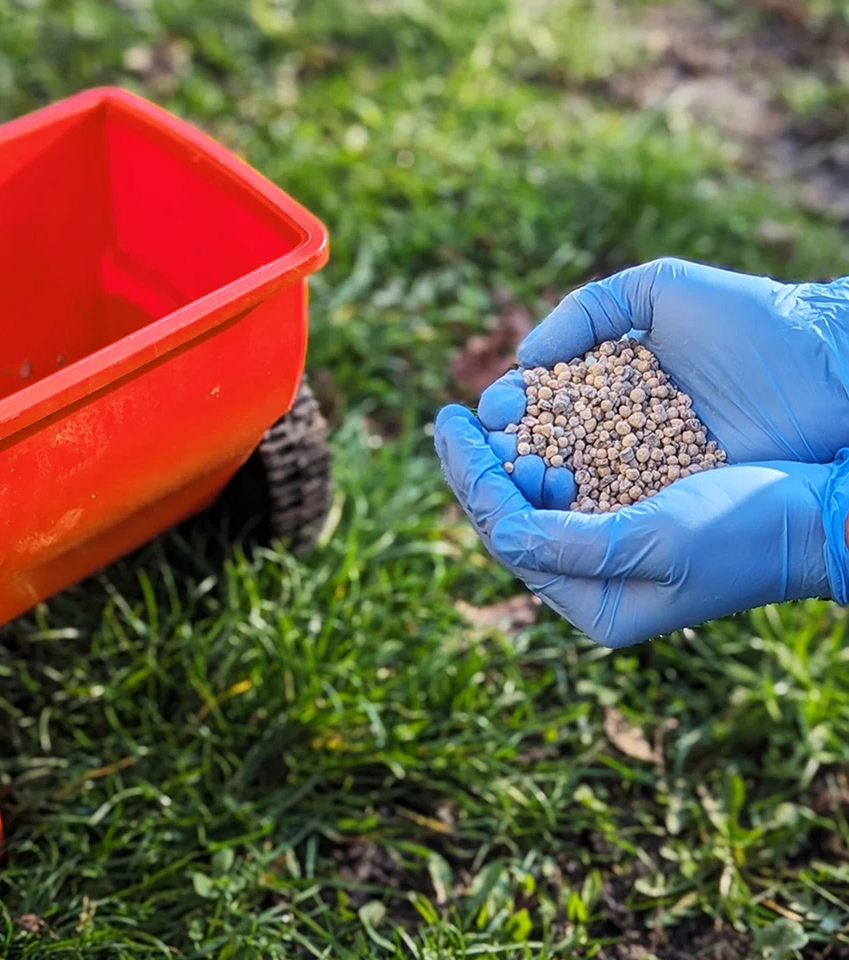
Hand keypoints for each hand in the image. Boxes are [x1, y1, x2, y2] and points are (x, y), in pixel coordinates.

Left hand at [435, 405, 848, 646]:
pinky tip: (527, 421)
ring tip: (480, 418)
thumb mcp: (660, 542)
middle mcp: (594, 583)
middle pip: (513, 521)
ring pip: (534, 502)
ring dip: (505, 458)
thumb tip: (496, 529)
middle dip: (478, 469)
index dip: (473, 481)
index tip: (448, 423)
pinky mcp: (628, 516)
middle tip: (448, 418)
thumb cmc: (751, 531)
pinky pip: (567, 484)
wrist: (822, 513)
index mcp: (596, 606)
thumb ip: (572, 545)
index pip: (509, 539)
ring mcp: (609, 550)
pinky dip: (543, 450)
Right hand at [478, 258, 848, 506]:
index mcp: (609, 377)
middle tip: (490, 454)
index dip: (509, 407)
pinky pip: (612, 507)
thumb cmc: (752, 321)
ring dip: (533, 482)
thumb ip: (588, 308)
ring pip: (569, 481)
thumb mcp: (662, 289)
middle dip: (507, 450)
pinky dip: (578, 509)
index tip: (491, 414)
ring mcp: (640, 464)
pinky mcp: (668, 497)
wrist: (829, 368)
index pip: (541, 398)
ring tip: (518, 475)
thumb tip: (527, 357)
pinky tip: (555, 504)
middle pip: (543, 444)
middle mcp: (617, 425)